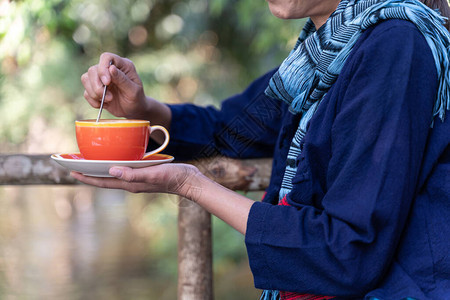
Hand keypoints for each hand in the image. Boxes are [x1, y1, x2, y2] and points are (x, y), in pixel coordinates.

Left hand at [70, 163, 201, 197]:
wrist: (189, 180)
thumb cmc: (173, 177)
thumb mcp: (153, 174)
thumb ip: (133, 174)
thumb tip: (111, 170)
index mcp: (130, 183)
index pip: (103, 182)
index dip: (87, 177)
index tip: (72, 172)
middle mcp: (131, 182)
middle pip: (105, 179)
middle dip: (89, 174)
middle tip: (75, 165)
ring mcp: (138, 178)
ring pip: (114, 174)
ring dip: (100, 169)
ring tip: (90, 162)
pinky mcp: (144, 173)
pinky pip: (124, 169)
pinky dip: (115, 164)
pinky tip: (116, 158)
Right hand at [81, 52, 147, 118]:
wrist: (133, 111)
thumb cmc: (136, 99)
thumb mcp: (133, 91)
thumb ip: (122, 79)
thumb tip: (111, 68)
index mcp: (122, 65)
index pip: (106, 57)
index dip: (103, 68)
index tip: (107, 82)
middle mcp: (110, 69)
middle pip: (92, 70)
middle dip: (98, 86)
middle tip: (110, 98)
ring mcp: (101, 78)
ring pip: (86, 79)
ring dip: (95, 93)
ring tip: (108, 100)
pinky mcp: (95, 88)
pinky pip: (86, 92)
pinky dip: (93, 101)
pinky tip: (104, 104)